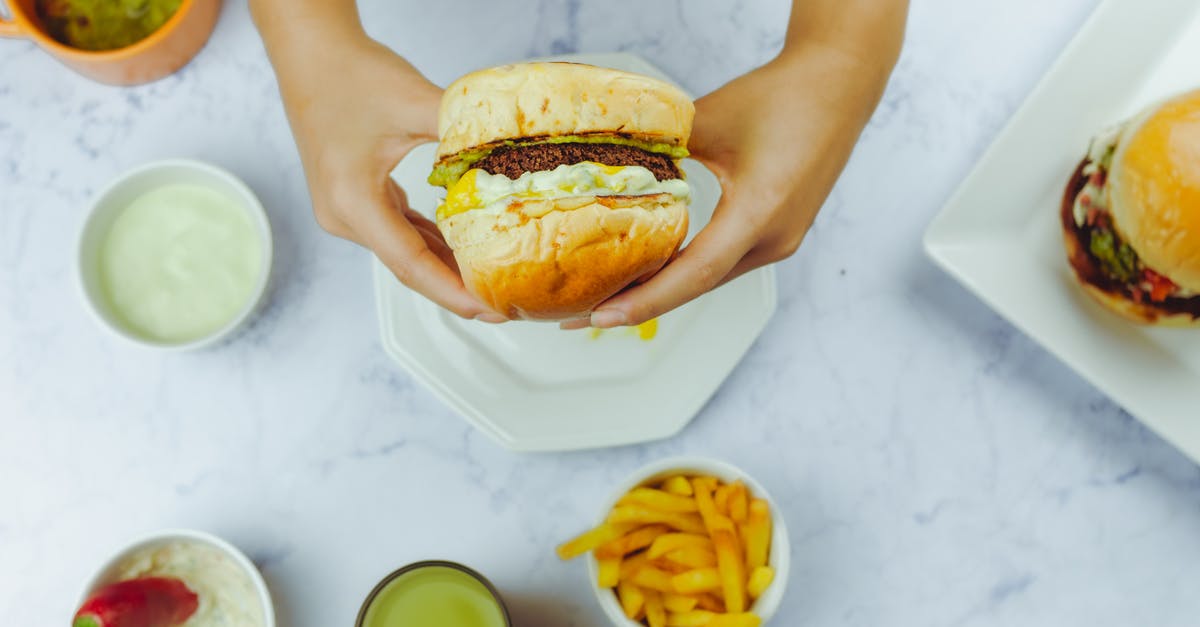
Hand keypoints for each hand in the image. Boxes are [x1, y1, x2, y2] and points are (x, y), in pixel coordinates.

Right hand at [256, 10, 504, 321]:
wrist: (311, 51)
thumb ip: (465, 133)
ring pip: (403, 250)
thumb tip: (515, 151)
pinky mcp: (352, 197)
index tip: (488, 310)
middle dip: (455, 288)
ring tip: (490, 281)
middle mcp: (343, 215)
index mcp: (353, 202)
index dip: (452, 292)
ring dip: (444, 265)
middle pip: (407, 265)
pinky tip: (462, 247)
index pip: (410, 263)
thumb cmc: (350, 73)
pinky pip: (396, 230)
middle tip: (504, 303)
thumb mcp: (415, 102)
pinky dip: (429, 240)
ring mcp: (344, 209)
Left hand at [570, 46, 895, 329]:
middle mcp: (774, 239)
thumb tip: (607, 169)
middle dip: (639, 305)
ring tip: (607, 299)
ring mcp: (781, 241)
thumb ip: (658, 150)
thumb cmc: (781, 96)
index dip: (644, 300)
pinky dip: (685, 271)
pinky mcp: (779, 234)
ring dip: (662, 290)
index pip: (693, 273)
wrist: (838, 84)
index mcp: (759, 213)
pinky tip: (651, 271)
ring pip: (710, 279)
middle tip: (582, 316)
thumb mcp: (707, 119)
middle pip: (697, 287)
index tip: (600, 315)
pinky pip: (724, 263)